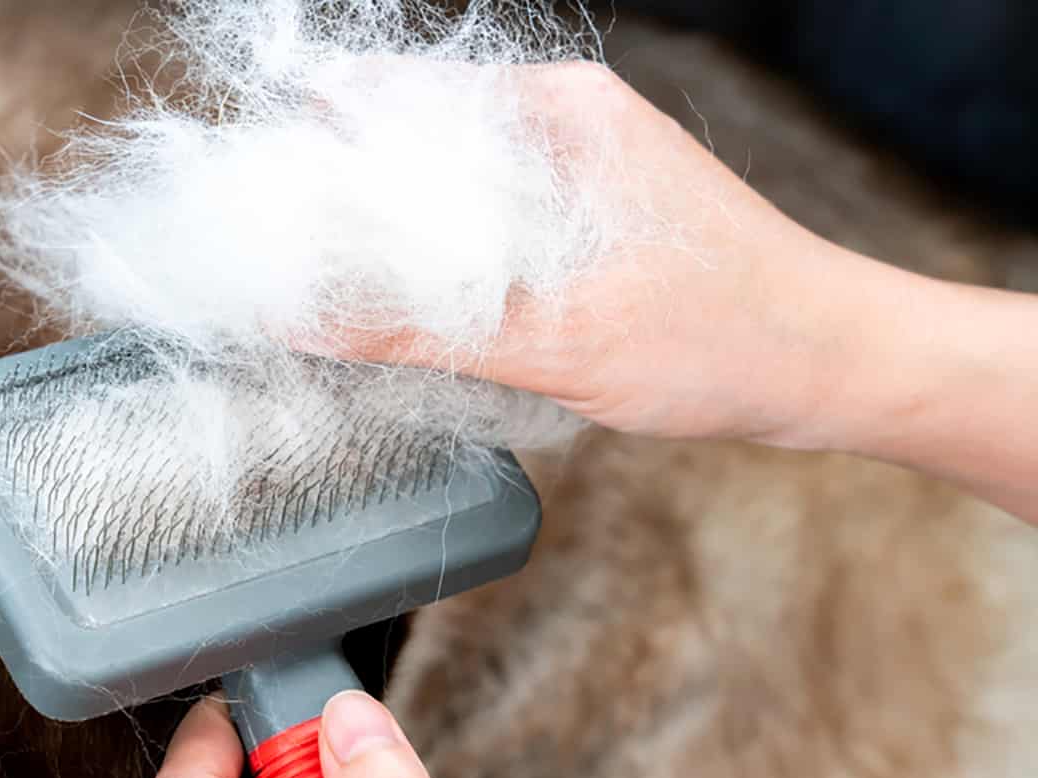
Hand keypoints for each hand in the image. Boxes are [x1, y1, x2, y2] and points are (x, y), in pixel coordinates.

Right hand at [313, 60, 848, 445]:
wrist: (833, 366)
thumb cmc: (723, 338)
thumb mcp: (554, 340)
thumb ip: (416, 324)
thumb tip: (298, 313)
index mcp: (556, 115)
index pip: (393, 101)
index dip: (311, 146)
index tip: (255, 201)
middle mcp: (563, 121)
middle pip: (410, 139)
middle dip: (340, 196)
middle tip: (281, 264)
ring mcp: (578, 164)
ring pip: (444, 184)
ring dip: (390, 232)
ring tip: (333, 291)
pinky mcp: (588, 211)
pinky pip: (484, 218)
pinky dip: (439, 255)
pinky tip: (415, 305)